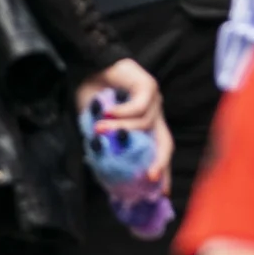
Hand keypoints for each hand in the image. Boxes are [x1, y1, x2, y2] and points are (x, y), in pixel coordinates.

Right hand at [79, 58, 170, 180]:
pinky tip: (108, 112)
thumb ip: (105, 142)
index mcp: (146, 123)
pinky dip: (122, 113)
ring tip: (101, 129)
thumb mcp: (96, 123)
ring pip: (145, 124)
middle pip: (166, 142)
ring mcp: (154, 99)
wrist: (88, 62)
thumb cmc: (92, 92)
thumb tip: (107, 171)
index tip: (162, 192)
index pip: (159, 151)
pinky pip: (138, 107)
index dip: (162, 171)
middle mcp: (154, 113)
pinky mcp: (148, 85)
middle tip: (148, 176)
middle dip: (159, 162)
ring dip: (122, 129)